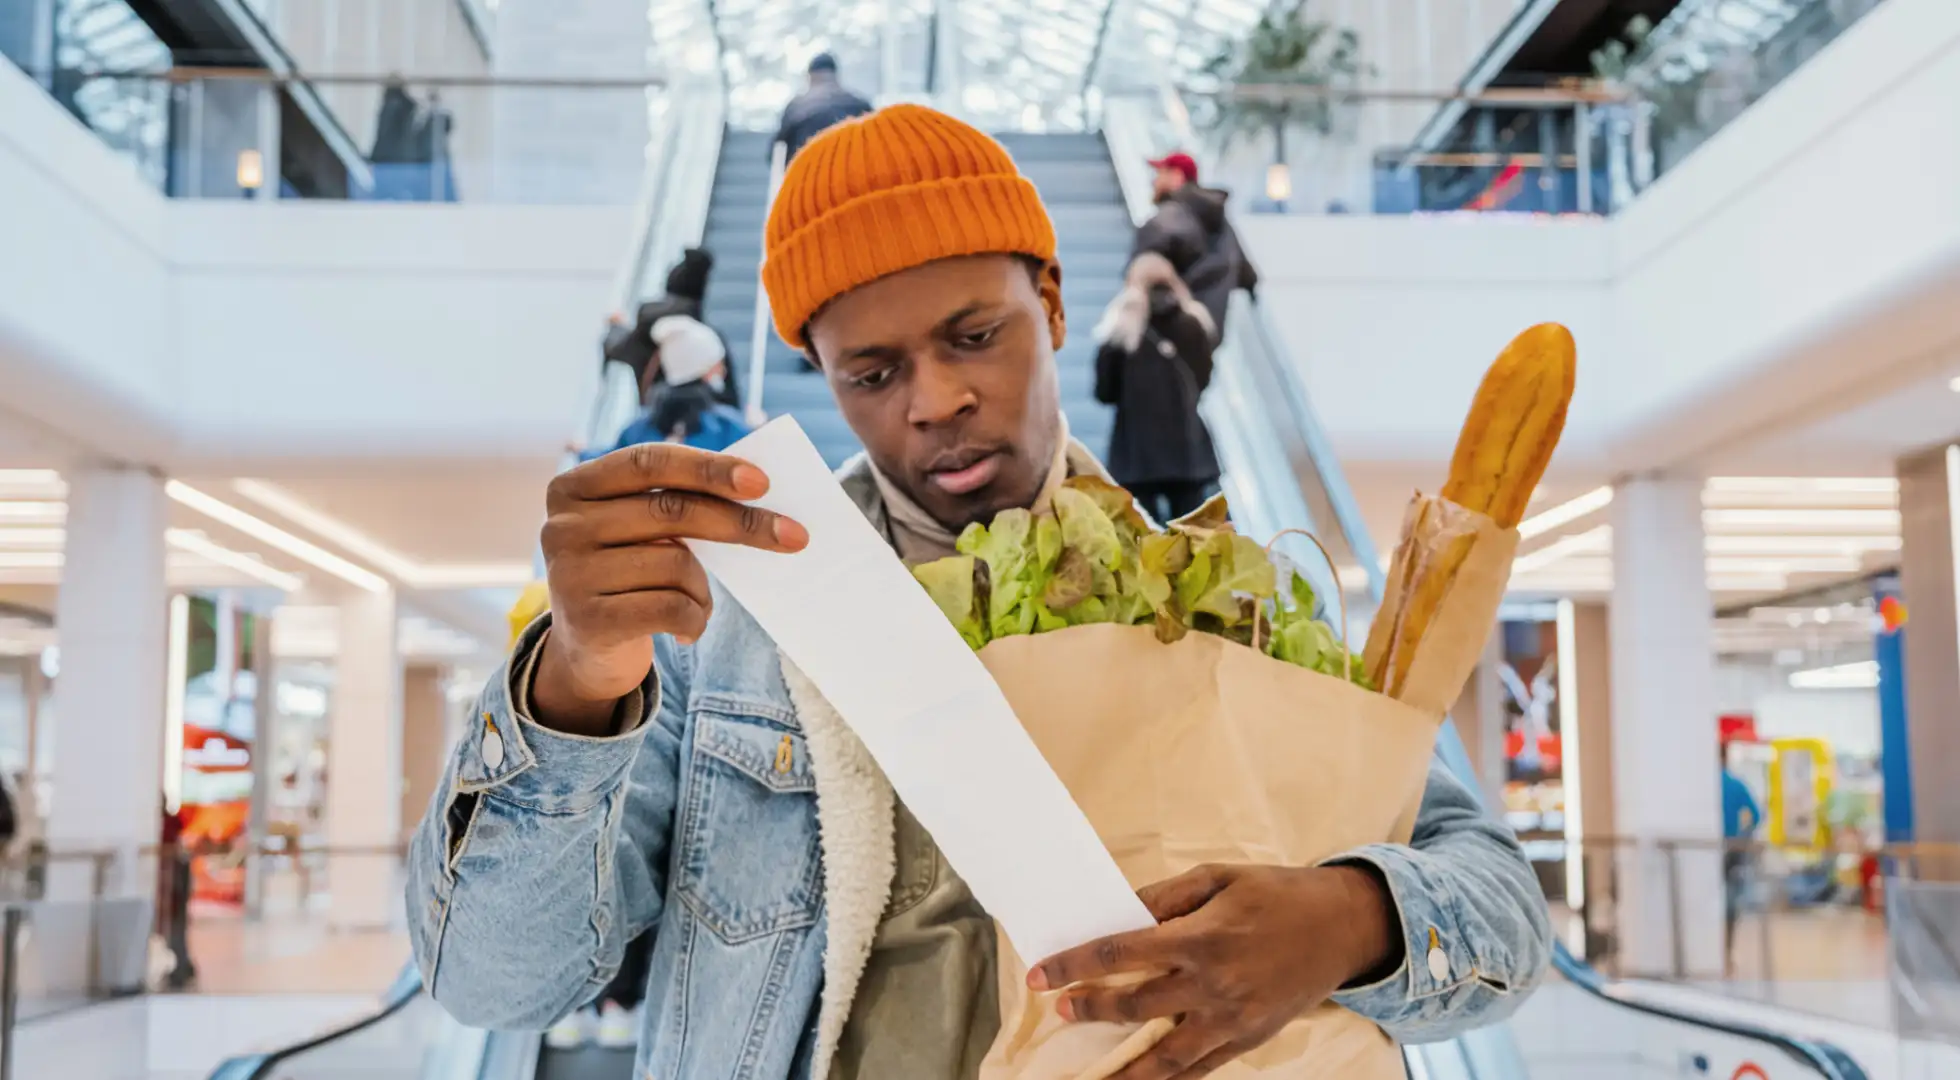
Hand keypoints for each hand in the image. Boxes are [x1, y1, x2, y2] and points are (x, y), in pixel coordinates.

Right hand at [533, 443, 807, 733]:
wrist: (588, 651)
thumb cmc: (629, 575)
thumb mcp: (639, 531)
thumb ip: (673, 504)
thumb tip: (755, 488)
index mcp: (572, 487)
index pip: (649, 462)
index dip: (708, 469)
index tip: (762, 481)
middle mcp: (561, 526)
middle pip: (672, 510)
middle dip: (741, 524)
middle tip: (795, 535)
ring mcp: (569, 574)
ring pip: (676, 564)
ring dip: (703, 589)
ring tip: (694, 603)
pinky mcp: (587, 620)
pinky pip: (671, 608)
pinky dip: (695, 619)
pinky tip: (687, 629)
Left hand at [1028, 863, 1399, 1078]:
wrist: (1342, 926)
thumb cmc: (1277, 893)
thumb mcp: (1219, 876)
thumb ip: (1165, 896)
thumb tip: (1122, 913)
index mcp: (1201, 936)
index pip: (1120, 954)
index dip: (1073, 966)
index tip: (1039, 975)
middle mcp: (1214, 984)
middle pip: (1135, 1006)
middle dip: (1089, 1009)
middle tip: (1059, 1010)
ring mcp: (1233, 1018)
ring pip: (1166, 1057)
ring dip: (1124, 1069)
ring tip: (1092, 1078)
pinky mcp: (1250, 1039)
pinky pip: (1202, 1068)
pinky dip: (1170, 1079)